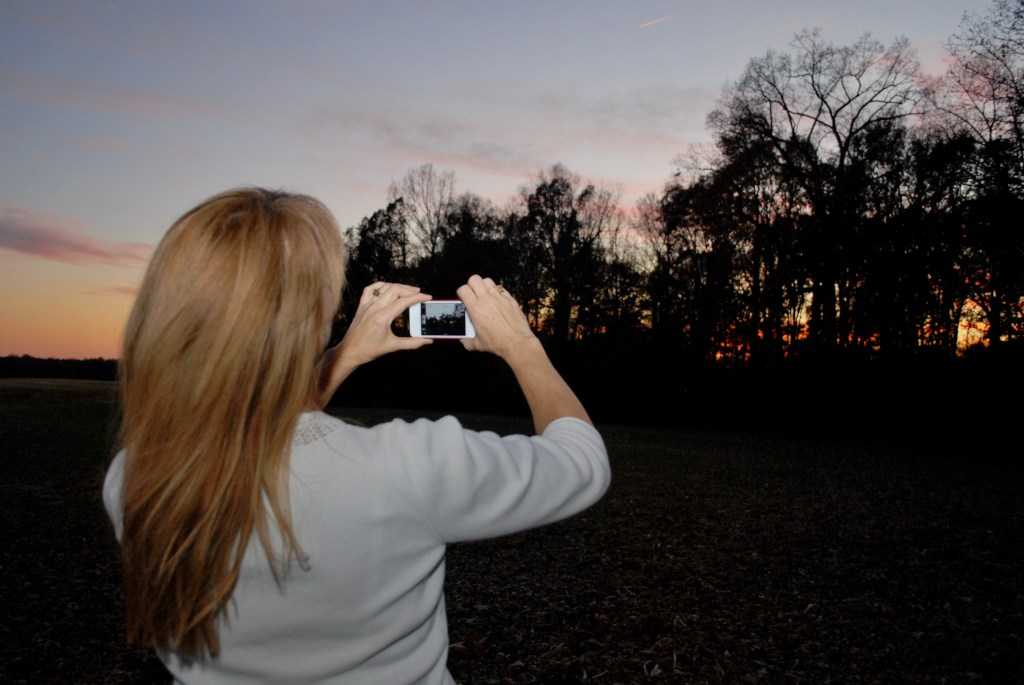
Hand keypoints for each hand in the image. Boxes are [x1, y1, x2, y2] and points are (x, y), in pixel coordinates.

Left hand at [314, 282, 431, 405]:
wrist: (350, 352)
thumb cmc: (369, 350)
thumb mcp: (393, 346)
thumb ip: (412, 343)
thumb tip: (428, 341)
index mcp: (383, 317)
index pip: (403, 301)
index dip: (418, 297)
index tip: (427, 297)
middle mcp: (374, 308)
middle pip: (395, 290)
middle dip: (409, 289)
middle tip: (419, 293)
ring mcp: (366, 305)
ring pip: (384, 287)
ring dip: (397, 286)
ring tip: (407, 290)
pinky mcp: (361, 306)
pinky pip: (370, 289)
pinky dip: (380, 285)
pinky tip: (387, 288)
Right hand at [457, 275, 535, 358]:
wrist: (518, 343)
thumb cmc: (497, 344)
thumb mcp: (478, 345)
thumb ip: (467, 341)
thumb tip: (462, 339)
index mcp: (476, 309)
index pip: (463, 289)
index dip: (461, 292)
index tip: (463, 298)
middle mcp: (487, 300)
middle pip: (475, 279)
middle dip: (471, 285)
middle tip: (473, 294)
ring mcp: (500, 297)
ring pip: (488, 281)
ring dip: (484, 286)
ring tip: (485, 296)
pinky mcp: (510, 299)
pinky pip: (501, 289)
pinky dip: (497, 292)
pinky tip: (498, 301)